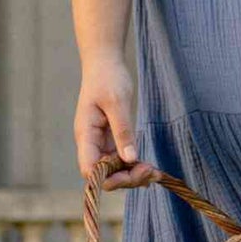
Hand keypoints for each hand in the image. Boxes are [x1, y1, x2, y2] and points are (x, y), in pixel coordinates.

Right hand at [74, 59, 161, 187]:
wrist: (105, 63)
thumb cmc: (108, 78)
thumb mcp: (118, 103)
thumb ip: (123, 131)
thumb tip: (130, 159)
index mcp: (86, 135)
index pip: (90, 169)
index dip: (109, 178)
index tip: (133, 171)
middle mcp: (91, 143)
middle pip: (104, 174)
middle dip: (126, 178)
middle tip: (152, 172)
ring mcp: (100, 142)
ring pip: (113, 170)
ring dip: (132, 174)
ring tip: (155, 172)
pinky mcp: (110, 139)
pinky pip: (120, 159)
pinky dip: (134, 165)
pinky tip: (149, 168)